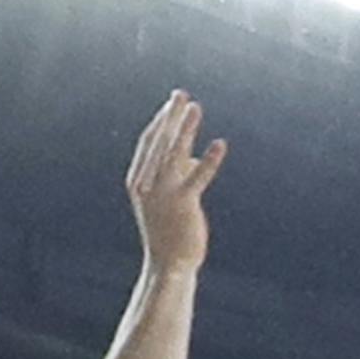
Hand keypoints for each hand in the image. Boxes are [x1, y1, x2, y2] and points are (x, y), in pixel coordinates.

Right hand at [127, 92, 226, 273]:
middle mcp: (147, 185)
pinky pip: (198, 178)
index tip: (173, 101)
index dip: (161, 120)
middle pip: (160, 142)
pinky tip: (220, 145)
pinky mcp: (183, 205)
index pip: (149, 143)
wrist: (169, 265)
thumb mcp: (168, 197)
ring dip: (186, 129)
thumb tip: (190, 157)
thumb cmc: (169, 230)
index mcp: (139, 181)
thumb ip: (177, 174)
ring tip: (196, 107)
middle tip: (181, 94)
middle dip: (171, 116)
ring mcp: (163, 194)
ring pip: (174, 154)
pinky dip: (209, 161)